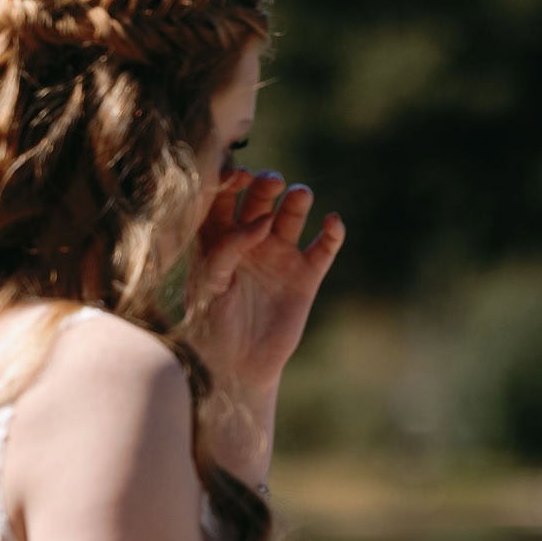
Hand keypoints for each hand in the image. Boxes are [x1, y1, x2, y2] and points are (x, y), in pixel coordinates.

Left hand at [184, 172, 344, 397]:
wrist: (237, 366)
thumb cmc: (211, 325)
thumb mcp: (209, 282)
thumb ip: (229, 246)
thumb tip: (263, 219)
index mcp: (217, 237)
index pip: (224, 195)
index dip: (231, 179)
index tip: (239, 174)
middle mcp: (250, 240)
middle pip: (261, 198)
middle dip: (267, 185)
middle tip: (272, 182)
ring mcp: (280, 255)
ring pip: (292, 215)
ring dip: (297, 200)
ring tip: (300, 196)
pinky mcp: (306, 276)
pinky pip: (324, 247)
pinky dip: (332, 232)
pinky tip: (332, 222)